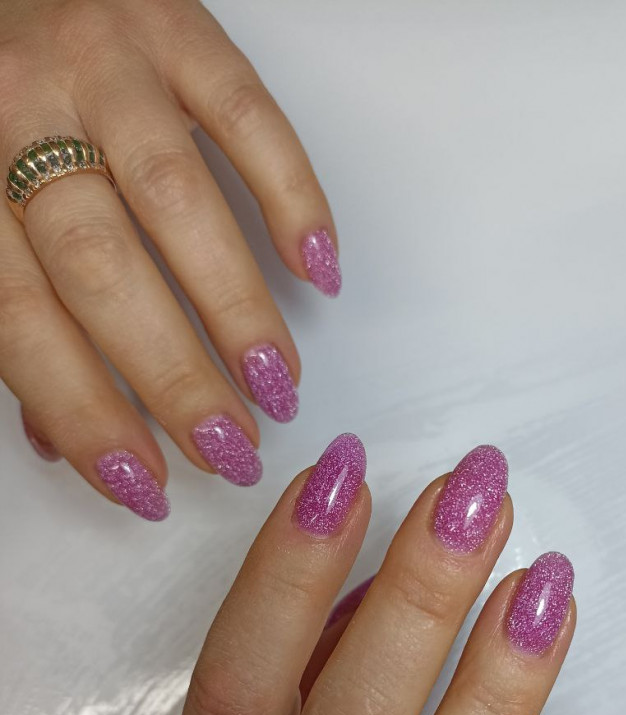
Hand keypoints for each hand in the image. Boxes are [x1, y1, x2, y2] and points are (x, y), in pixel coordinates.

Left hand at [1, 0, 339, 518]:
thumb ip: (17, 320)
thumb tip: (61, 438)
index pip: (20, 321)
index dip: (86, 413)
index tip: (148, 483)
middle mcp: (20, 111)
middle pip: (101, 270)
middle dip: (174, 378)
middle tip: (232, 450)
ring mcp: (104, 61)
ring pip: (177, 203)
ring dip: (237, 309)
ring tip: (279, 388)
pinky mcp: (177, 23)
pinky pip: (248, 114)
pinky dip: (293, 196)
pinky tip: (320, 270)